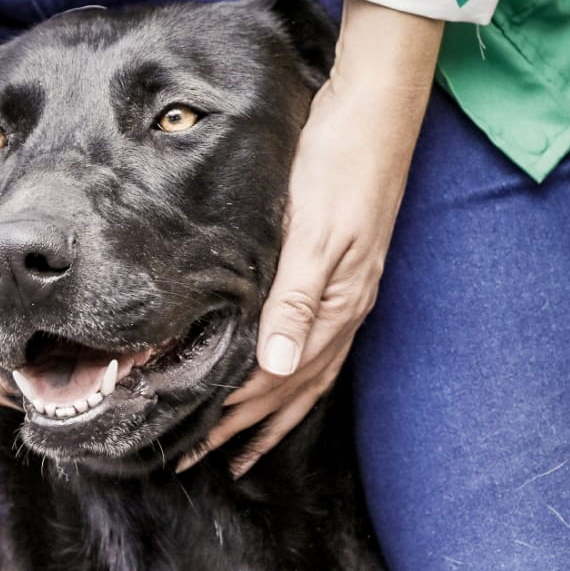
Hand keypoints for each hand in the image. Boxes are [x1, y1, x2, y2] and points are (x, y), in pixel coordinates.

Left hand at [178, 0, 441, 475]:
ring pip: (306, 377)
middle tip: (196, 458)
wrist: (377, 112)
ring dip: (270, 416)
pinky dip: (294, 381)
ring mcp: (349, 297)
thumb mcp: (314, 230)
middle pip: (291, 391)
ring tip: (238, 448)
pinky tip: (279, 383)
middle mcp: (343, 311)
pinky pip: (319, 350)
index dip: (234, 414)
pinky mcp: (347, 278)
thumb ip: (295, 300)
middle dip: (244, 430)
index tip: (191, 438)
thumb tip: (273, 368)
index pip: (277, 380)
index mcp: (334, 305)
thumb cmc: (339, 161)